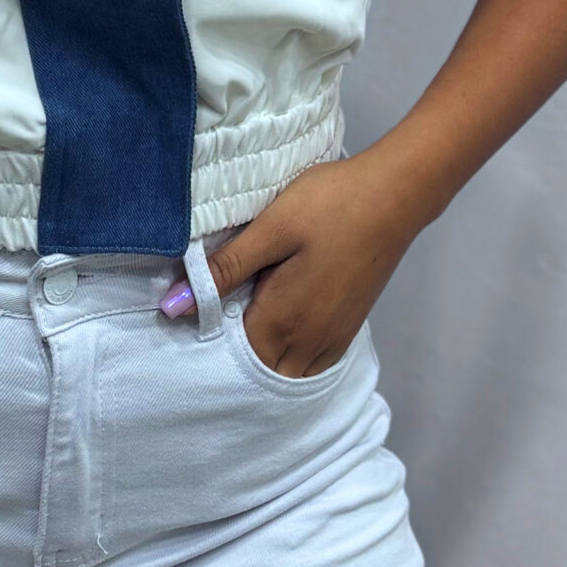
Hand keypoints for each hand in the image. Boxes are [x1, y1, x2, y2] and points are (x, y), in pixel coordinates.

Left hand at [166, 151, 427, 378]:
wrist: (395, 194)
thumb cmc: (328, 205)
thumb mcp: (269, 231)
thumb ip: (222, 271)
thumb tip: (172, 307)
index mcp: (282, 322)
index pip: (230, 358)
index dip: (208, 342)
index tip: (192, 318)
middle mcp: (309, 344)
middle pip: (258, 372)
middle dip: (233, 357)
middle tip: (214, 317)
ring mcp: (333, 339)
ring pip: (287, 371)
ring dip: (262, 357)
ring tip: (243, 320)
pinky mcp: (349, 328)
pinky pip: (311, 363)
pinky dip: (289, 355)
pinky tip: (279, 325)